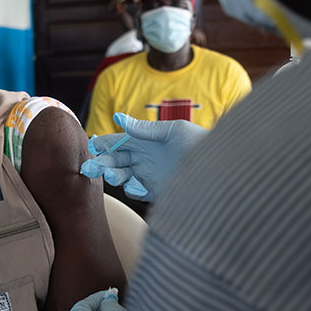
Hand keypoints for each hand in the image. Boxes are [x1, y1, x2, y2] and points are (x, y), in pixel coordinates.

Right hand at [80, 113, 206, 200]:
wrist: (222, 169)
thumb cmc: (200, 144)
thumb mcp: (173, 131)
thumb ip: (145, 129)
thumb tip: (119, 118)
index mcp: (146, 140)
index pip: (118, 141)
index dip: (103, 144)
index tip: (91, 146)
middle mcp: (145, 157)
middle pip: (115, 160)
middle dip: (101, 163)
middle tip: (88, 168)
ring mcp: (150, 175)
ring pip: (122, 176)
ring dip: (114, 176)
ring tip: (112, 176)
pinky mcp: (157, 191)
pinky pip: (137, 192)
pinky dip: (132, 190)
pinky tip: (133, 187)